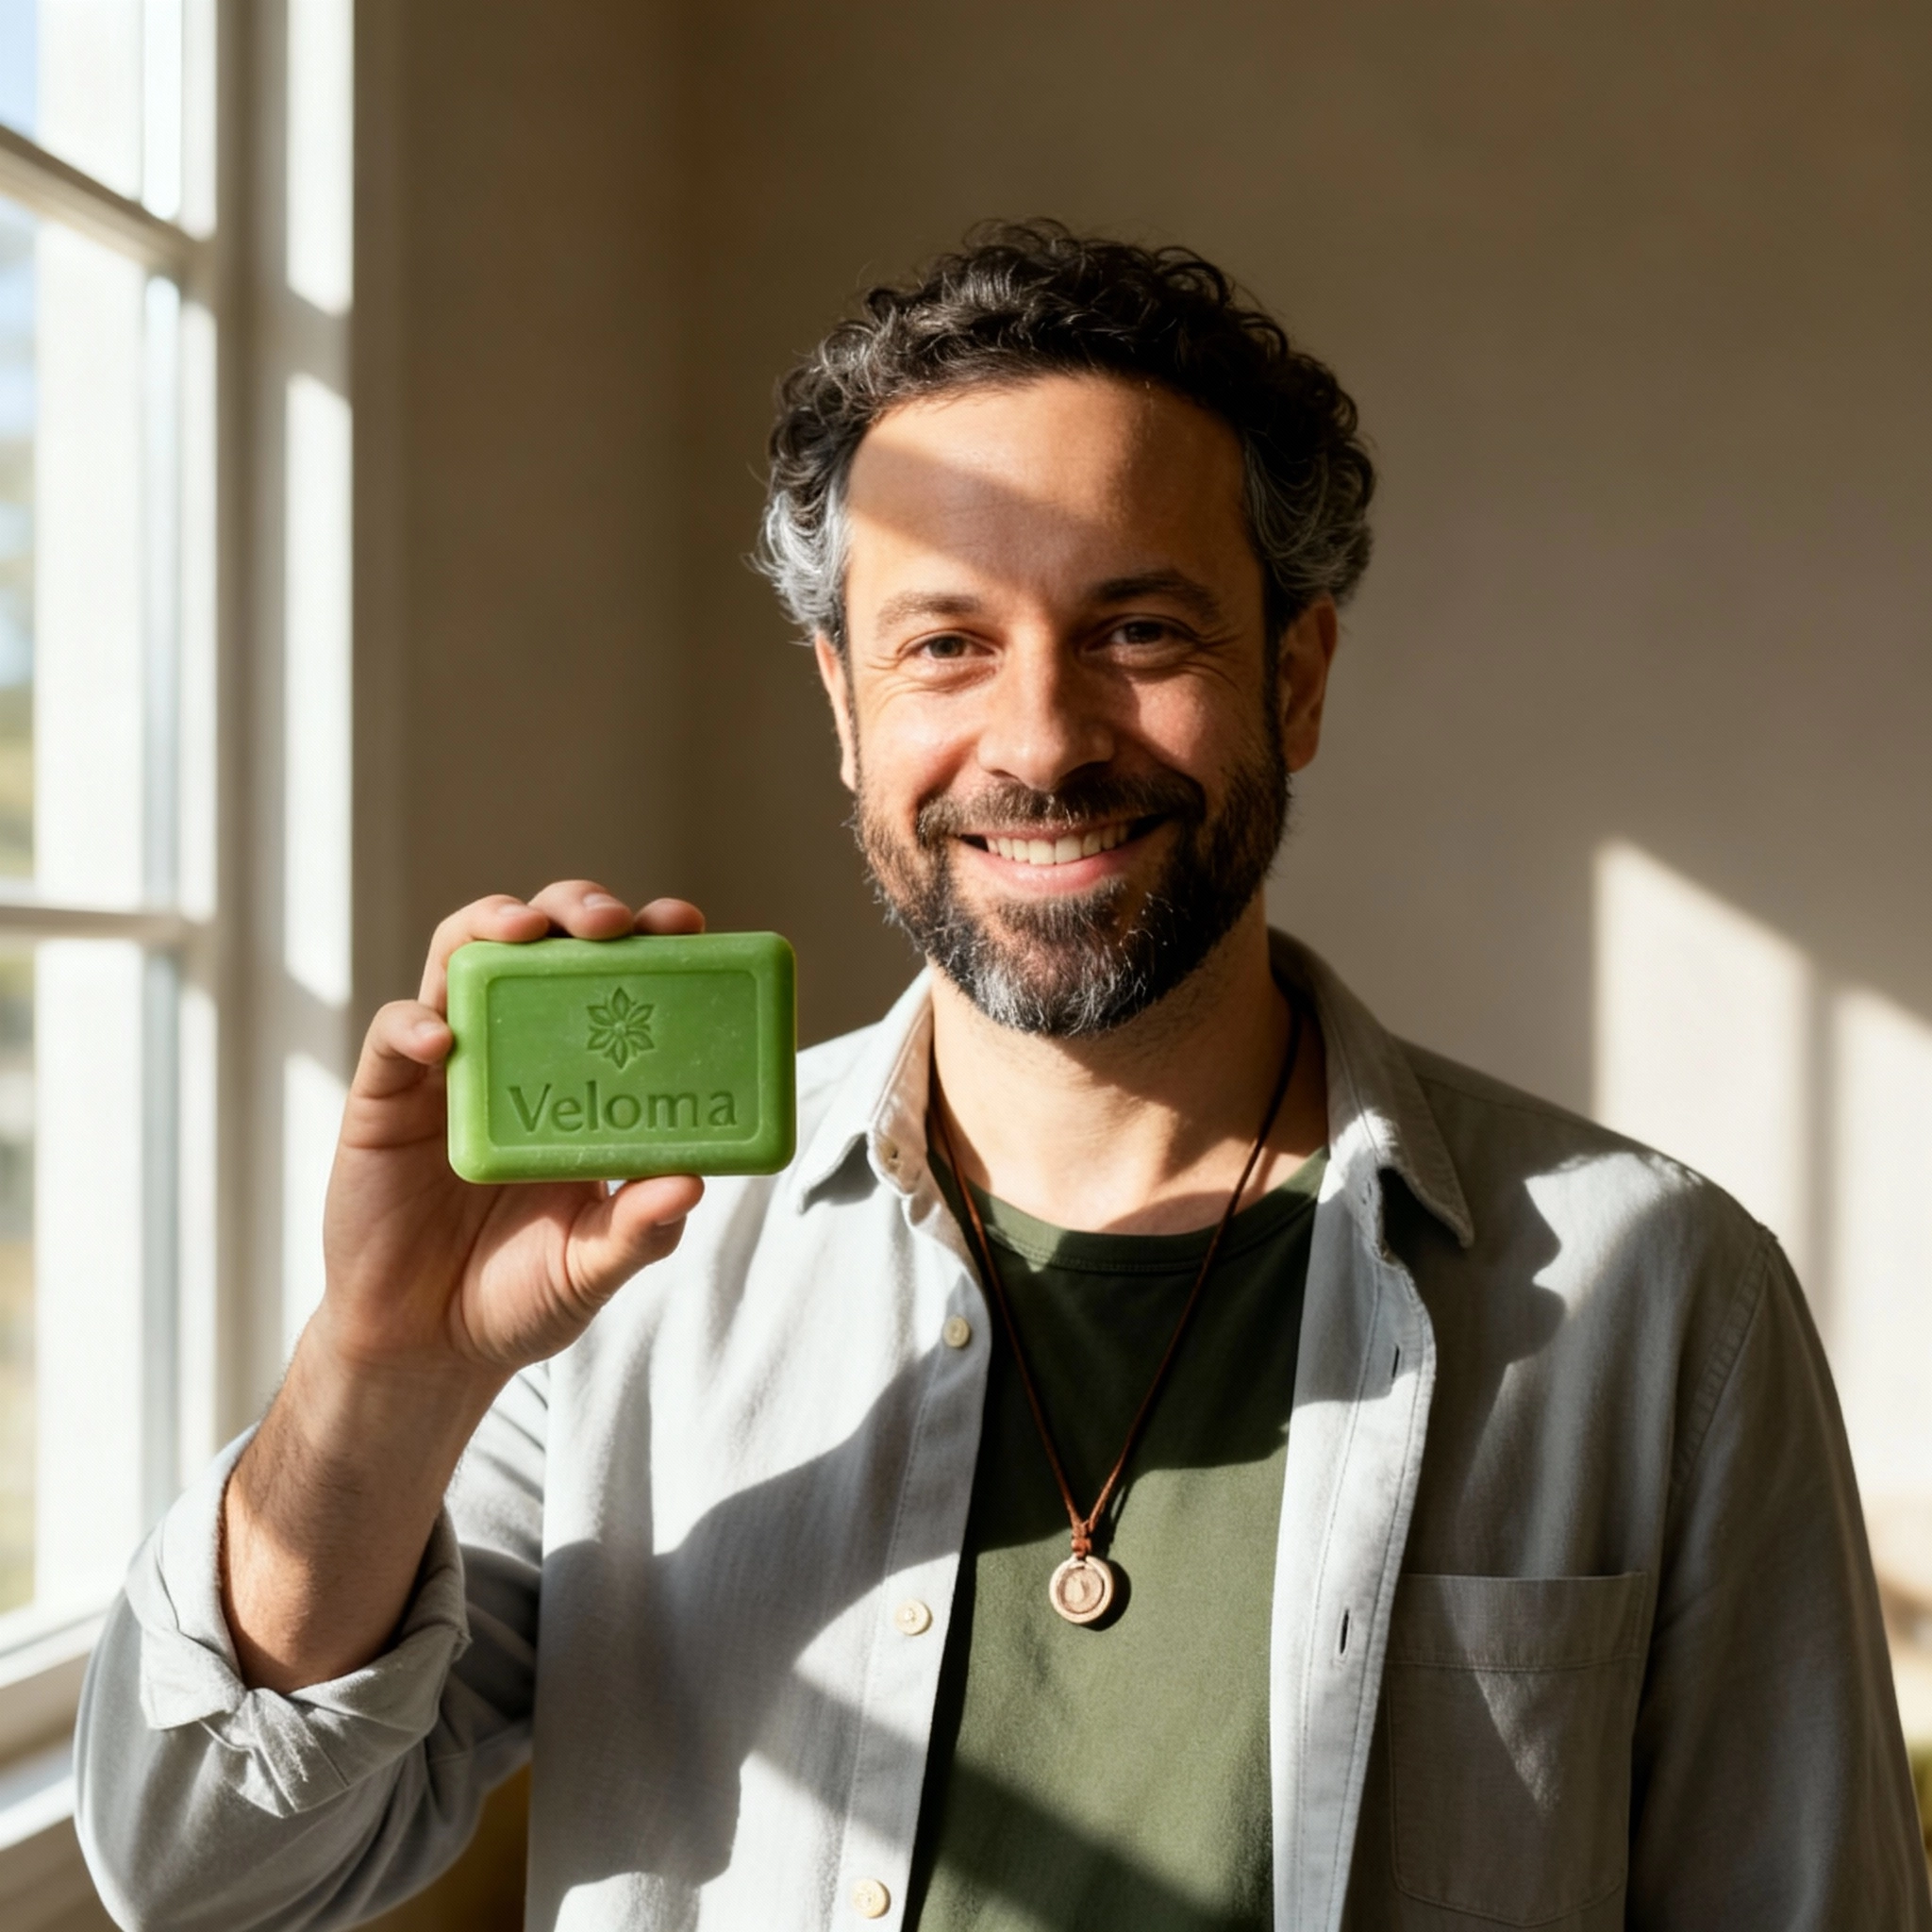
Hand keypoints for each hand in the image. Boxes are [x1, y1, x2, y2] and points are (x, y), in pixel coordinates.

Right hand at [315, 882, 706, 1388]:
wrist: (428, 1349)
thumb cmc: (520, 1294)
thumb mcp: (593, 1266)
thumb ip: (641, 1230)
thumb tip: (691, 1183)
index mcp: (584, 1076)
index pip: (619, 979)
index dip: (652, 940)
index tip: (686, 923)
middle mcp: (519, 1053)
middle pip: (543, 945)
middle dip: (576, 910)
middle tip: (610, 923)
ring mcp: (449, 1067)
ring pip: (461, 958)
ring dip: (492, 925)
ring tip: (525, 930)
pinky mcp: (384, 1098)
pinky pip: (393, 1035)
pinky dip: (413, 1024)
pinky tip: (442, 1041)